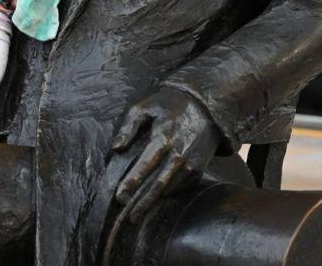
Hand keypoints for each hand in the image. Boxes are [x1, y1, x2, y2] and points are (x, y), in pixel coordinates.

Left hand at [112, 87, 219, 223]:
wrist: (206, 106)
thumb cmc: (170, 105)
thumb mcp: (145, 106)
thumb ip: (128, 126)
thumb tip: (116, 148)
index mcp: (163, 137)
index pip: (144, 166)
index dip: (131, 183)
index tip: (119, 196)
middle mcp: (179, 153)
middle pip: (157, 184)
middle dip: (142, 202)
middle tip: (129, 216)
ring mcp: (191, 163)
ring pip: (169, 189)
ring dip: (154, 203)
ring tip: (138, 214)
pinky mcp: (199, 168)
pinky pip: (182, 187)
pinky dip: (169, 195)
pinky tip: (157, 201)